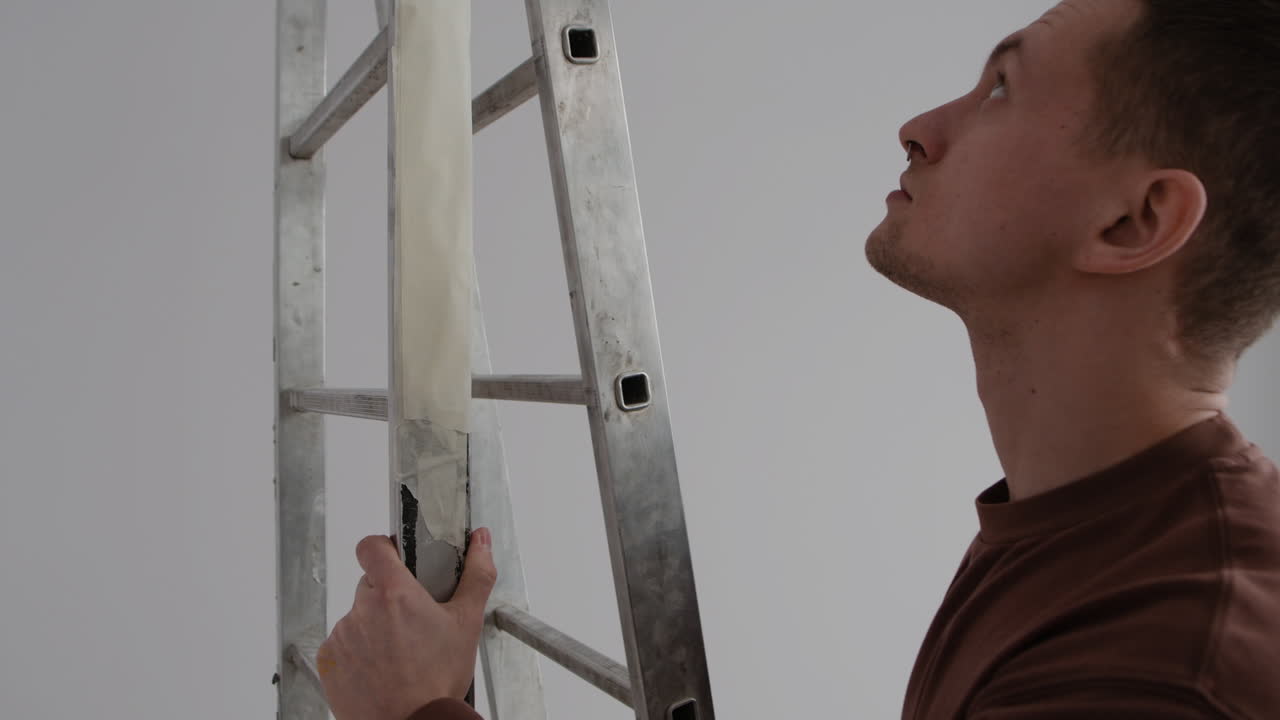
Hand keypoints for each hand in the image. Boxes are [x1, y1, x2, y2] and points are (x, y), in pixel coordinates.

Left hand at [317, 529, 496, 719]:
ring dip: (375, 627)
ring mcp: (342, 637)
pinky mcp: (329, 662)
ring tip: (400, 653)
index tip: (398, 560)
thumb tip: (480, 541)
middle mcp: (361, 610)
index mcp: (394, 592)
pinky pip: (343, 645)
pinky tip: (382, 669)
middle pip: (370, 585)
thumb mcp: (467, 622)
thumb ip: (476, 574)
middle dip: (389, 598)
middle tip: (413, 622)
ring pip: (358, 617)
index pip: (372, 546)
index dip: (384, 548)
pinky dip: (359, 653)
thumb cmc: (437, 680)